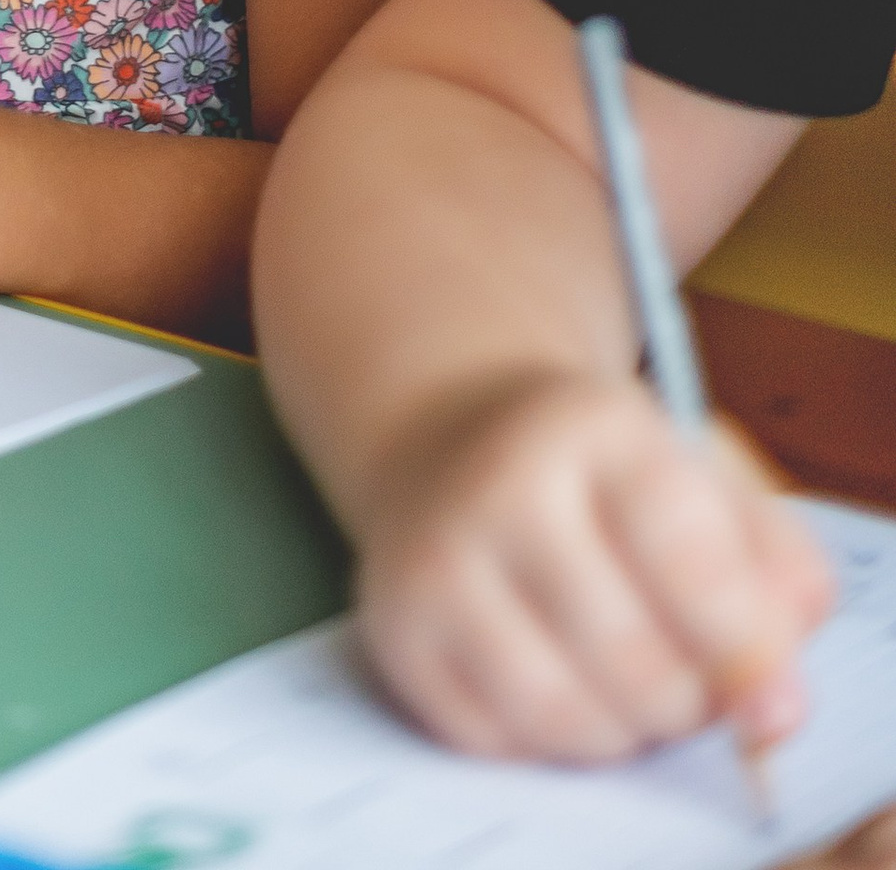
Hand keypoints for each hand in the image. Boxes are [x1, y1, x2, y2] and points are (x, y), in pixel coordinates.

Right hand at [357, 372, 834, 764]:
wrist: (451, 438)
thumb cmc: (604, 478)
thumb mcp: (704, 480)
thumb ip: (777, 577)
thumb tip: (776, 704)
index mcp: (593, 424)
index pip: (686, 555)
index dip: (742, 643)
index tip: (767, 686)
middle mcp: (500, 480)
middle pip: (633, 660)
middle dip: (687, 704)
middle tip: (693, 688)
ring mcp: (436, 556)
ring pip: (563, 716)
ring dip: (623, 735)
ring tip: (633, 694)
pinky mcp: (392, 627)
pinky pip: (496, 742)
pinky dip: (547, 745)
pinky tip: (562, 689)